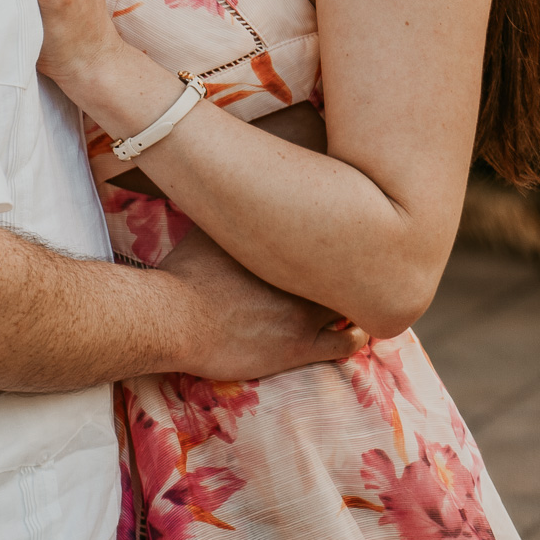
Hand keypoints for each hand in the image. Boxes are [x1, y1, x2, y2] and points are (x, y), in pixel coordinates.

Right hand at [160, 228, 367, 379]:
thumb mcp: (209, 229)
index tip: (346, 234)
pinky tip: (360, 333)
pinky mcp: (300, 345)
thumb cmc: (186, 272)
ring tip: (364, 297)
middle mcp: (302, 271)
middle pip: (350, 263)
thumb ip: (234, 215)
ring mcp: (304, 310)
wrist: (174, 318)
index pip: (333, 227)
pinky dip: (358, 337)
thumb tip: (233, 193)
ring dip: (358, 299)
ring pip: (354, 301)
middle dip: (359, 262)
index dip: (342, 233)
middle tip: (365, 264)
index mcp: (284, 240)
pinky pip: (347, 342)